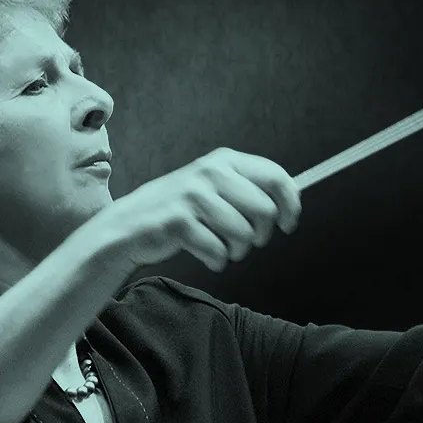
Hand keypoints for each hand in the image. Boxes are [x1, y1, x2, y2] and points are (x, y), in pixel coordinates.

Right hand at [90, 147, 301, 273]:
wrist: (129, 225)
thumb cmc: (180, 209)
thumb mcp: (213, 186)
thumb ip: (247, 187)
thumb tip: (292, 198)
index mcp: (224, 161)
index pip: (276, 178)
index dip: (290, 204)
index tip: (288, 223)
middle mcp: (210, 173)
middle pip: (265, 211)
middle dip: (260, 235)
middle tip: (246, 241)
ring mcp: (193, 196)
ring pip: (244, 236)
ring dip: (236, 251)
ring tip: (221, 248)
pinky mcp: (178, 221)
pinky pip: (218, 252)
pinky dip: (216, 260)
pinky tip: (204, 253)